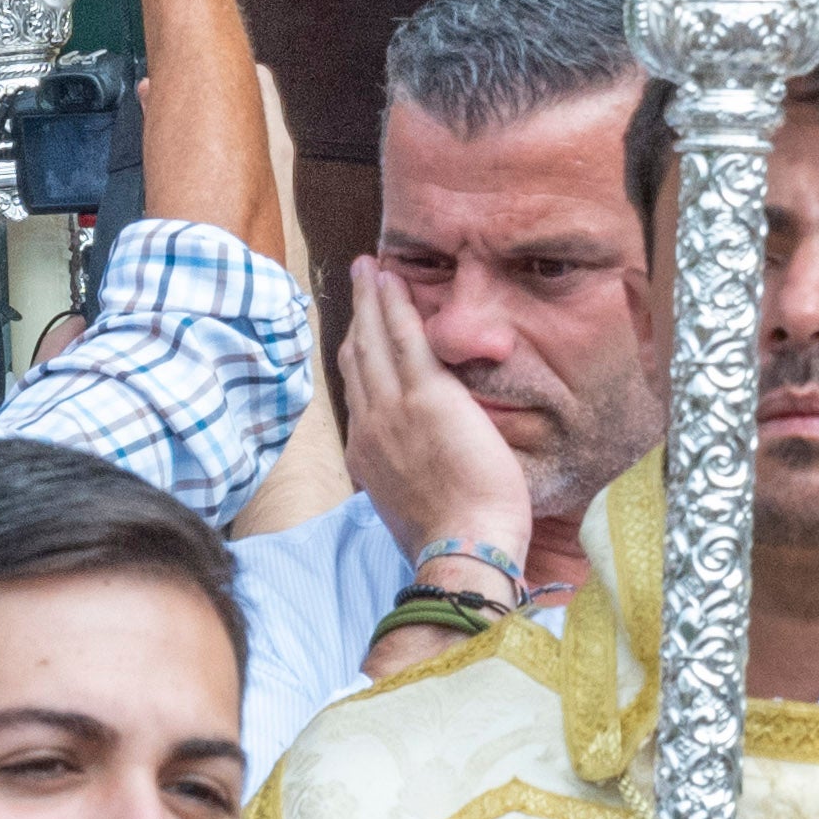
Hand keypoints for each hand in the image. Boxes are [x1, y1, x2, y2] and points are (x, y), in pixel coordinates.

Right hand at [339, 262, 543, 610]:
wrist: (462, 550)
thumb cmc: (453, 538)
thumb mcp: (414, 503)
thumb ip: (408, 472)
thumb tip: (418, 462)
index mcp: (367, 455)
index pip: (357, 393)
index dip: (356, 355)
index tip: (357, 331)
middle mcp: (369, 427)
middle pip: (356, 358)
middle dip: (356, 315)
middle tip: (359, 280)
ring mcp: (392, 410)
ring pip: (373, 340)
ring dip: (372, 300)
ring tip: (370, 268)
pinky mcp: (426, 397)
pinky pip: (405, 339)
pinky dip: (394, 305)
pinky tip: (392, 280)